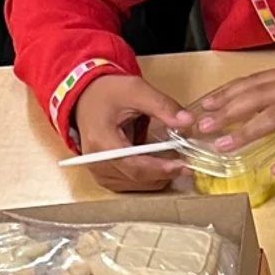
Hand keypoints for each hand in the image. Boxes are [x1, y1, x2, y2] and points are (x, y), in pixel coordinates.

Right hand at [69, 70, 190, 189]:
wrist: (86, 99)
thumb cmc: (108, 93)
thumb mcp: (136, 89)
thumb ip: (162, 105)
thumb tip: (188, 121)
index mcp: (101, 141)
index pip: (133, 164)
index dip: (160, 168)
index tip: (184, 165)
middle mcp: (96, 162)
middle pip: (137, 178)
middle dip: (165, 172)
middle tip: (187, 162)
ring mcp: (99, 172)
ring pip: (137, 185)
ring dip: (158, 176)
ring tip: (174, 159)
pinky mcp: (104, 177)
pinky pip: (132, 184)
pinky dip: (149, 177)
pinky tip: (158, 163)